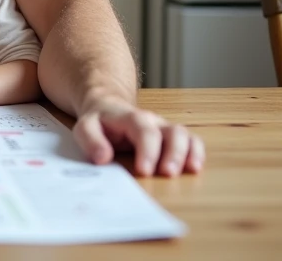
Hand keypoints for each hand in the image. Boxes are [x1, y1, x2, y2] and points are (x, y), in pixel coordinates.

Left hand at [73, 95, 204, 176]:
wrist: (107, 107)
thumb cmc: (98, 122)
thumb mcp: (85, 127)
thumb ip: (91, 141)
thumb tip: (103, 158)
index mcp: (130, 117)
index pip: (144, 130)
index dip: (148, 150)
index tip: (144, 171)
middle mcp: (152, 121)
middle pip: (172, 131)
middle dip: (173, 154)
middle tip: (167, 174)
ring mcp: (164, 128)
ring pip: (185, 135)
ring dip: (188, 154)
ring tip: (189, 172)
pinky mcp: (172, 137)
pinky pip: (191, 140)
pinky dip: (196, 153)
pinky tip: (194, 168)